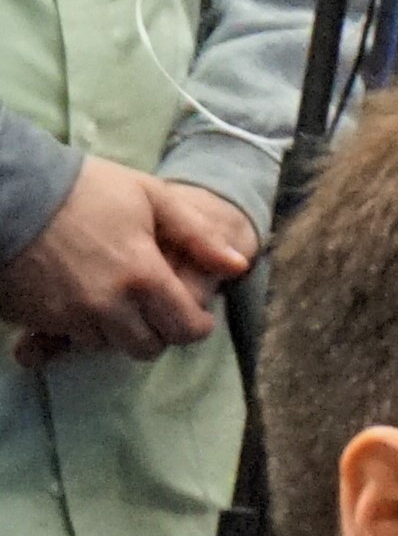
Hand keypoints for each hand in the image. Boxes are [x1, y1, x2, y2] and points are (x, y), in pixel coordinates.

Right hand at [2, 157, 242, 364]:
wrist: (13, 192)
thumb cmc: (86, 188)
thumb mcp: (151, 198)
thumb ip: (198, 236)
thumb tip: (238, 265)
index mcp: (143, 277)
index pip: (183, 329)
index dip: (195, 326)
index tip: (194, 316)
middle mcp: (108, 306)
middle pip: (146, 347)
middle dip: (157, 332)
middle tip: (155, 309)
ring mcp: (69, 316)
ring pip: (106, 345)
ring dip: (118, 330)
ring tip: (118, 300)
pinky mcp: (37, 318)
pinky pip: (70, 337)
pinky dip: (82, 326)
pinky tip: (84, 299)